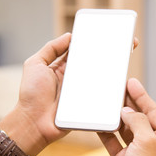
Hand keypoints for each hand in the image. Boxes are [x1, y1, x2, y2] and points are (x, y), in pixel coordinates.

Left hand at [0, 33, 139, 155]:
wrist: (34, 123)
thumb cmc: (31, 95)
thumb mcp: (35, 64)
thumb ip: (50, 49)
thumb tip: (69, 36)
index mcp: (64, 66)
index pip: (81, 50)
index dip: (92, 42)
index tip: (107, 32)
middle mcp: (75, 77)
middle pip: (94, 62)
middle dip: (109, 52)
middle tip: (124, 42)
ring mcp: (83, 90)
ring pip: (101, 77)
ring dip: (112, 69)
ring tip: (124, 58)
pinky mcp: (89, 102)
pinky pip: (102, 93)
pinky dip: (110, 88)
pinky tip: (120, 79)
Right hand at [98, 78, 155, 155]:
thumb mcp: (147, 142)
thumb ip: (137, 122)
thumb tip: (127, 112)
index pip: (153, 111)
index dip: (142, 96)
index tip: (132, 83)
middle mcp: (152, 144)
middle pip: (139, 117)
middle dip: (129, 103)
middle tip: (119, 88)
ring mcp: (137, 152)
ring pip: (126, 128)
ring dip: (118, 116)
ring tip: (109, 102)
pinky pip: (114, 141)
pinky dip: (107, 132)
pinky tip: (100, 123)